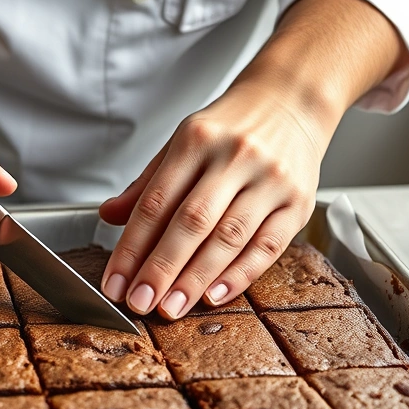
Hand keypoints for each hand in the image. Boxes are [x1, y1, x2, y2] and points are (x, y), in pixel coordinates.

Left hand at [97, 0, 404, 319]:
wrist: (291, 101)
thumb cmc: (230, 129)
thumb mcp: (183, 143)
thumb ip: (148, 184)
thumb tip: (109, 216)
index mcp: (197, 139)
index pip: (155, 202)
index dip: (132, 247)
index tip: (116, 283)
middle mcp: (235, 156)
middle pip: (192, 221)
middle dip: (162, 268)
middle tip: (140, 303)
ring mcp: (271, 179)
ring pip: (229, 237)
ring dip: (196, 278)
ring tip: (172, 307)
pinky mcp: (299, 201)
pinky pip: (268, 245)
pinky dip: (240, 275)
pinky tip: (214, 296)